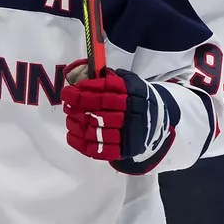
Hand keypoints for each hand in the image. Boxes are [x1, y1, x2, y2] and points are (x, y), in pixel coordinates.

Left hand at [60, 66, 176, 171]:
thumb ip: (110, 77)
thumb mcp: (129, 81)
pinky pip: (101, 150)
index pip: (107, 91)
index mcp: (134, 93)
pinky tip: (72, 134)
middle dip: (79, 109)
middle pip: (100, 113)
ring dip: (78, 125)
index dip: (86, 91)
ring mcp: (129, 134)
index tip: (68, 92)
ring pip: (98, 132)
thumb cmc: (135, 97)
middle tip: (67, 105)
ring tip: (69, 118)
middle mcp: (133, 114)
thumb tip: (84, 73)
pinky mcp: (126, 149)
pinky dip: (82, 143)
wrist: (156, 119)